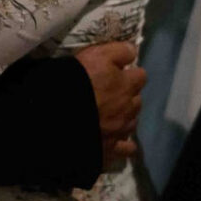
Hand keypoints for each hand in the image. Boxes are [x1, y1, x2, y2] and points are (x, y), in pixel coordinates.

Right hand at [75, 40, 144, 165]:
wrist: (60, 117)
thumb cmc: (77, 81)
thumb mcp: (97, 55)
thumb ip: (119, 51)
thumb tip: (133, 51)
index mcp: (127, 85)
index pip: (140, 76)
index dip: (130, 74)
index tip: (118, 73)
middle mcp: (128, 108)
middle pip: (137, 101)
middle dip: (128, 97)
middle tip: (112, 94)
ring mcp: (120, 130)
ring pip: (132, 123)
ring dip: (125, 118)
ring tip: (112, 115)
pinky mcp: (110, 148)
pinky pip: (126, 148)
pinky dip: (124, 144)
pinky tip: (116, 139)